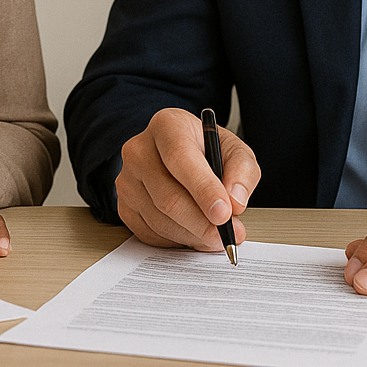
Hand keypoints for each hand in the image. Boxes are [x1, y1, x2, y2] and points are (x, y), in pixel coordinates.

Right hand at [114, 107, 258, 251]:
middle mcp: (139, 150)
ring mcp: (127, 180)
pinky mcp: (124, 206)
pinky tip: (194, 232)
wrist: (182, 155)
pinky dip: (178, 240)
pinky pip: (151, 234)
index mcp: (167, 126)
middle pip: (168, 196)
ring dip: (193, 235)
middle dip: (202, 223)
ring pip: (160, 220)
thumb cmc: (207, 151)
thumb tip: (235, 202)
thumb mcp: (235, 150)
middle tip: (228, 236)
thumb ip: (242, 171)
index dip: (203, 189)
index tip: (224, 213)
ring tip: (216, 235)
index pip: (180, 158)